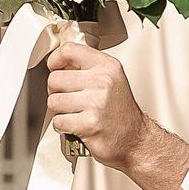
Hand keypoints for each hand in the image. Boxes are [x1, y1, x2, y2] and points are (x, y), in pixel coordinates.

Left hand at [46, 42, 153, 168]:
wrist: (135, 139)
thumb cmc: (120, 111)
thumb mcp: (110, 79)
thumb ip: (87, 67)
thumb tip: (58, 62)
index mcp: (106, 66)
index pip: (68, 50)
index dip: (55, 60)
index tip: (56, 69)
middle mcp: (102, 81)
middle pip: (54, 78)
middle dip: (56, 92)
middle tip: (69, 98)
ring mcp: (96, 103)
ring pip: (53, 101)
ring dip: (60, 111)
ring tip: (75, 113)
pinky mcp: (89, 124)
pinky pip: (58, 122)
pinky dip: (63, 127)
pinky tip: (76, 125)